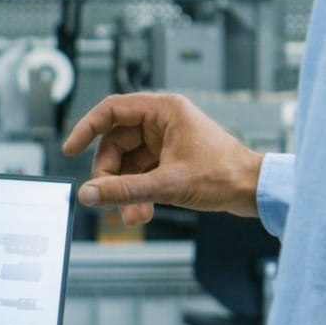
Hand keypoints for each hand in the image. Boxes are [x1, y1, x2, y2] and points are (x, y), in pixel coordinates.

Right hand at [61, 91, 263, 224]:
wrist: (255, 191)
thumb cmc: (225, 174)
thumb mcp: (168, 184)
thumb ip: (124, 190)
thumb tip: (89, 194)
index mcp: (164, 110)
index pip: (112, 110)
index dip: (87, 128)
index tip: (70, 149)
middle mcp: (162, 121)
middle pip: (116, 143)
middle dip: (111, 175)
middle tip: (107, 199)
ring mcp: (166, 141)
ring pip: (127, 163)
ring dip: (125, 190)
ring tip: (132, 215)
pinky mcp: (170, 160)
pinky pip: (141, 174)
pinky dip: (138, 193)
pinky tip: (142, 212)